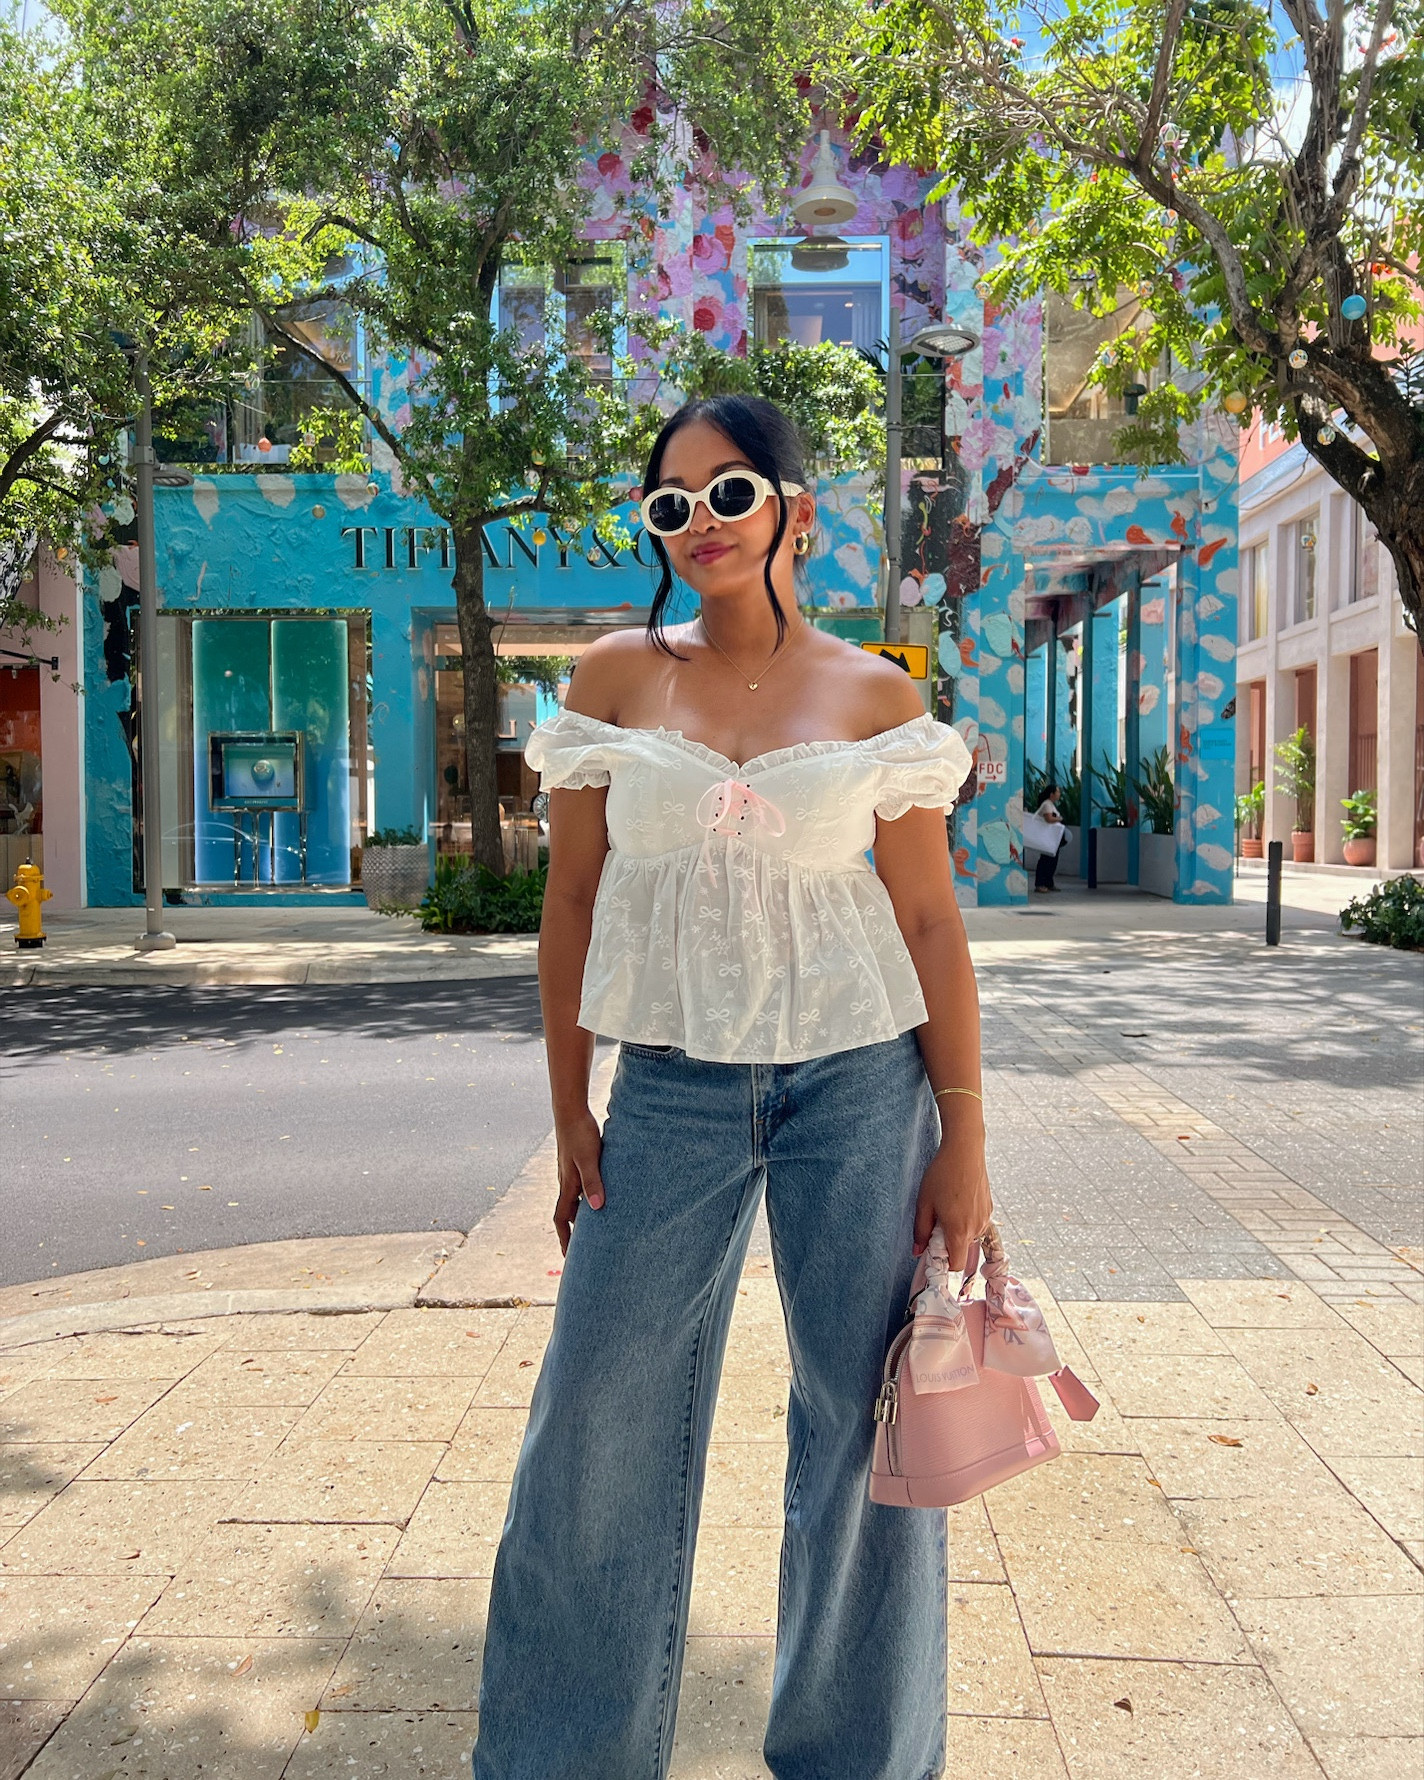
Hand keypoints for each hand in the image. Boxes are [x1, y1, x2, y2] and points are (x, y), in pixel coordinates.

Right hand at [553, 1108, 604, 1255]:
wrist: (570, 1111)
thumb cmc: (580, 1134)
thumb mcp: (589, 1159)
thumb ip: (593, 1182)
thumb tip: (597, 1208)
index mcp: (567, 1185)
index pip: (562, 1219)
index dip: (564, 1239)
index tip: (568, 1257)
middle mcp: (566, 1182)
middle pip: (569, 1213)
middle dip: (575, 1231)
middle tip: (586, 1248)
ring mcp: (570, 1172)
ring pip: (576, 1200)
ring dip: (583, 1214)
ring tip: (598, 1226)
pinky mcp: (576, 1162)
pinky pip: (581, 1186)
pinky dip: (588, 1196)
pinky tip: (602, 1195)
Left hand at [913, 1129, 993, 1269]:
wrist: (965, 1150)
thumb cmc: (942, 1175)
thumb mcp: (924, 1203)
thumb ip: (920, 1231)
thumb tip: (918, 1252)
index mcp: (959, 1231)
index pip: (956, 1265)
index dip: (942, 1262)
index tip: (931, 1249)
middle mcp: (976, 1228)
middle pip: (961, 1250)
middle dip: (947, 1243)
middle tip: (935, 1221)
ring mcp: (985, 1218)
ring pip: (969, 1236)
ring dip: (957, 1230)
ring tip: (947, 1206)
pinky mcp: (989, 1208)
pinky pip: (976, 1224)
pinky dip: (966, 1219)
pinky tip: (958, 1199)